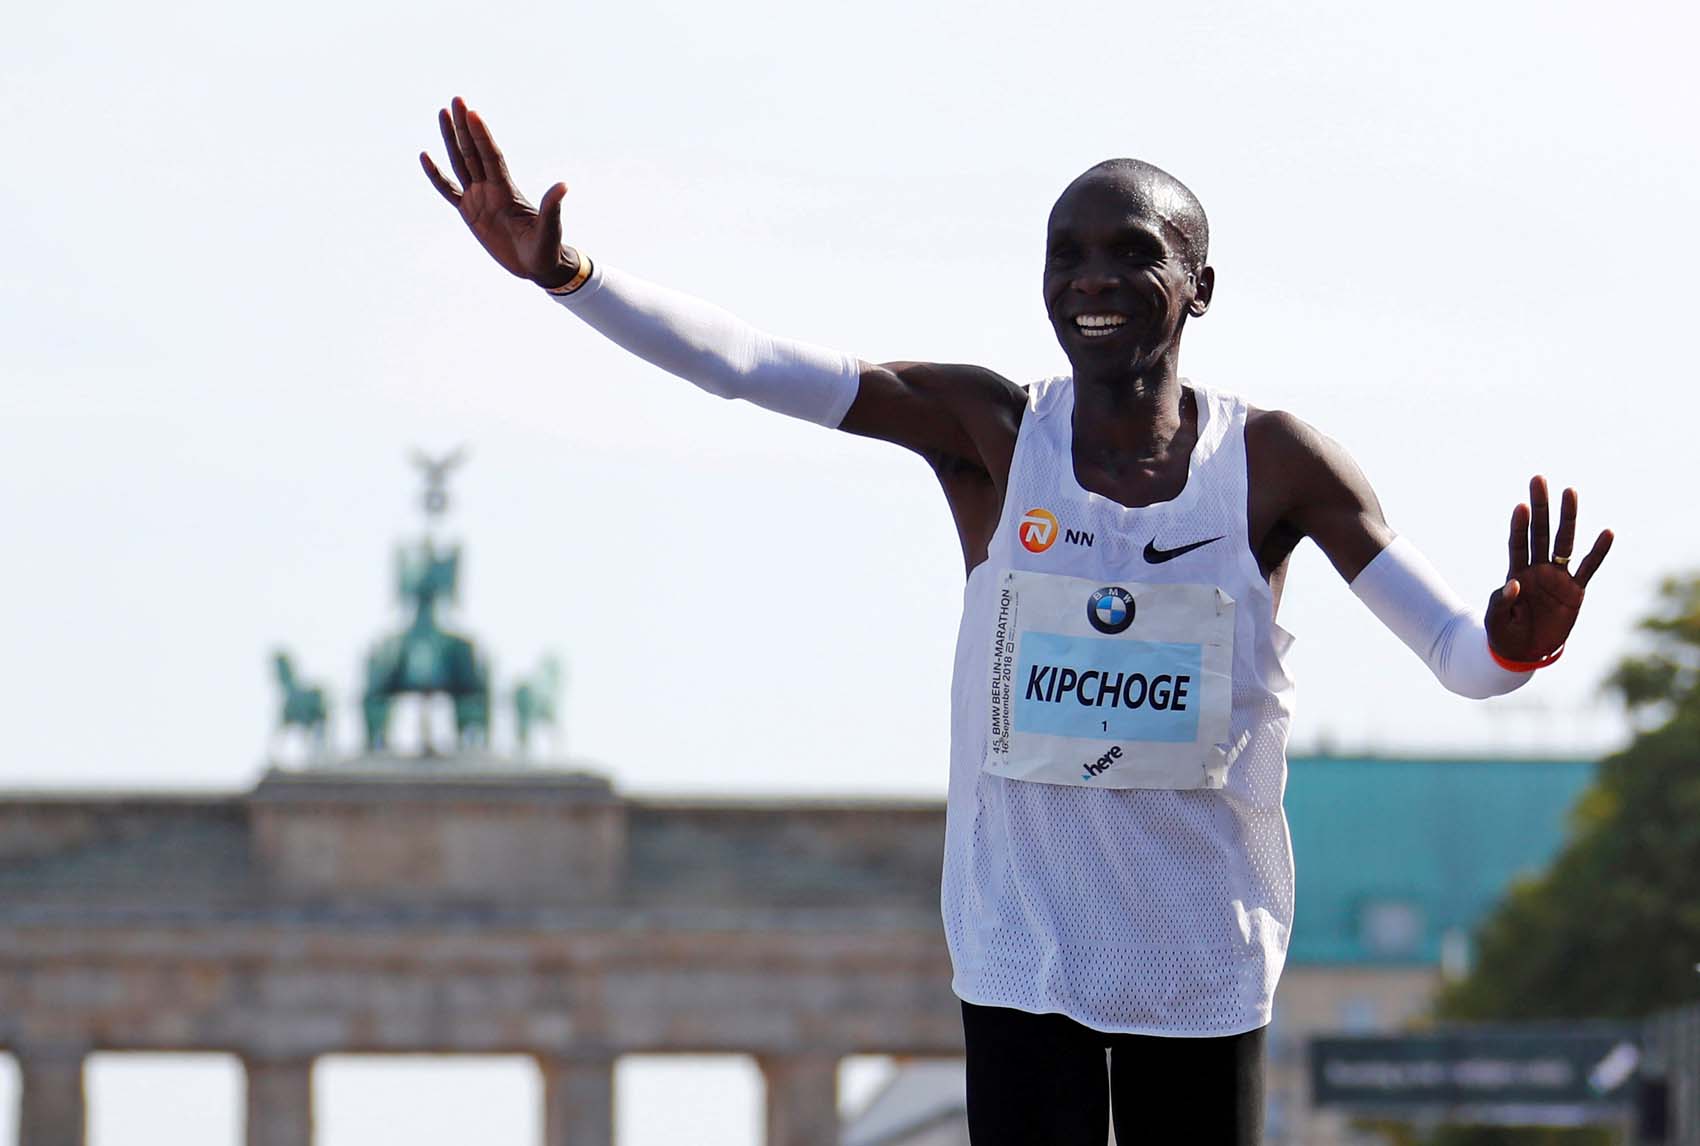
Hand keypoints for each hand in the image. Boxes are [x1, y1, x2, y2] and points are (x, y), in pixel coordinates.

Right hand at [419, 96, 576, 286]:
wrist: (538, 265)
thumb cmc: (547, 248)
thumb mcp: (549, 229)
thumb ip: (552, 208)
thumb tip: (564, 186)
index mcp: (506, 191)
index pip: (491, 157)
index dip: (482, 136)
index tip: (472, 113)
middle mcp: (491, 189)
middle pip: (473, 151)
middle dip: (464, 126)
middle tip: (456, 99)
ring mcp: (479, 198)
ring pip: (460, 162)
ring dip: (451, 139)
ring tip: (443, 113)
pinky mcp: (469, 213)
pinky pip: (449, 190)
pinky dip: (437, 175)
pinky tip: (426, 156)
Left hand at [1485, 475, 1612, 662]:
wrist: (1523, 652)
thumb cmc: (1503, 634)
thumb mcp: (1495, 621)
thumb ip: (1500, 602)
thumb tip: (1513, 583)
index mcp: (1515, 574)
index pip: (1517, 544)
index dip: (1519, 526)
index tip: (1521, 506)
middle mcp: (1536, 569)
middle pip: (1540, 532)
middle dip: (1540, 507)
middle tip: (1538, 479)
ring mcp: (1557, 578)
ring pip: (1564, 542)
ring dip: (1568, 518)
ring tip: (1570, 491)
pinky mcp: (1574, 591)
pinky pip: (1589, 568)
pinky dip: (1598, 552)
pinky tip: (1606, 532)